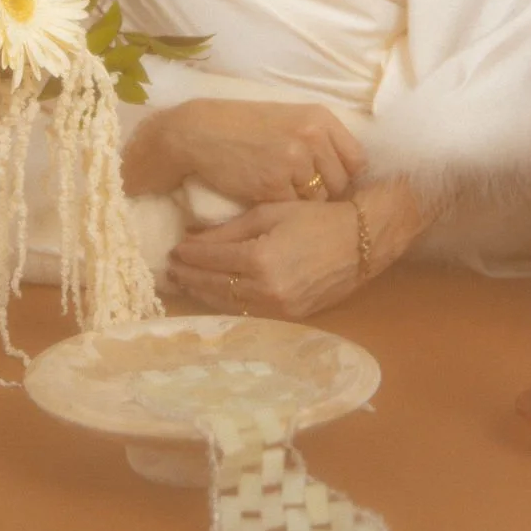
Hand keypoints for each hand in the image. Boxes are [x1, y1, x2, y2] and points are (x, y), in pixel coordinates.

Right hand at [147, 98, 366, 203]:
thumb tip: (349, 171)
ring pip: (319, 200)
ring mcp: (294, 162)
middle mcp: (312, 137)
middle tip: (303, 191)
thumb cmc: (245, 127)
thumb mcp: (290, 119)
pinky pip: (294, 208)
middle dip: (326, 192)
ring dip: (304, 203)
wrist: (201, 132)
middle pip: (341, 183)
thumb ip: (320, 139)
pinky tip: (267, 195)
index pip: (357, 160)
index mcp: (320, 118)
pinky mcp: (274, 185)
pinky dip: (283, 208)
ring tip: (283, 191)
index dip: (346, 175)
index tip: (331, 182)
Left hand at [165, 200, 363, 320]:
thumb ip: (230, 230)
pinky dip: (227, 303)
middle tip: (170, 269)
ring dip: (203, 293)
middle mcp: (266, 290)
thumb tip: (193, 240)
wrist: (360, 242)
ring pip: (229, 304)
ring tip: (185, 283)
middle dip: (189, 277)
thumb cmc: (315, 217)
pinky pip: (249, 312)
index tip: (173, 249)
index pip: (211, 260)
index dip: (189, 255)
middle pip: (215, 285)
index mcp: (260, 259)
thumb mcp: (269, 213)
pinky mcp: (290, 317)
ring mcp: (279, 308)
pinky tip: (214, 295)